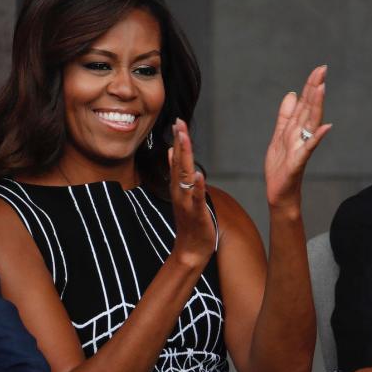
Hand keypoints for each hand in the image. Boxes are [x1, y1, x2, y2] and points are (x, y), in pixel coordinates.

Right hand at [168, 118, 216, 269]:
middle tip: (179, 123)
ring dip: (185, 157)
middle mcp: (180, 191)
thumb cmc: (189, 221)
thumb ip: (176, 172)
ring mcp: (187, 201)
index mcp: (178, 186)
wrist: (190, 249)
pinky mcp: (197, 213)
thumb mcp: (182, 193)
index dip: (178, 140)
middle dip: (180, 143)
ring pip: (185, 176)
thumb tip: (171, 151)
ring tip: (184, 140)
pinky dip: (198, 186)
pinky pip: (197, 198)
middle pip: (179, 163)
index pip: (177, 159)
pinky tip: (199, 175)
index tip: (178, 122)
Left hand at [264, 65, 330, 210]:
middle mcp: (302, 135)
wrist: (279, 192)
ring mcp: (302, 147)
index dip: (311, 86)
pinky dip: (317, 137)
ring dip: (317, 106)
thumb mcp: (279, 136)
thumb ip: (285, 116)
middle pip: (310, 109)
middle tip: (323, 69)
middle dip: (315, 89)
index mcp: (296, 129)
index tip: (319, 69)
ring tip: (322, 88)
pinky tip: (325, 127)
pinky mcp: (299, 161)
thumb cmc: (281, 167)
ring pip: (311, 123)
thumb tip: (292, 94)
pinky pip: (309, 148)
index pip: (305, 103)